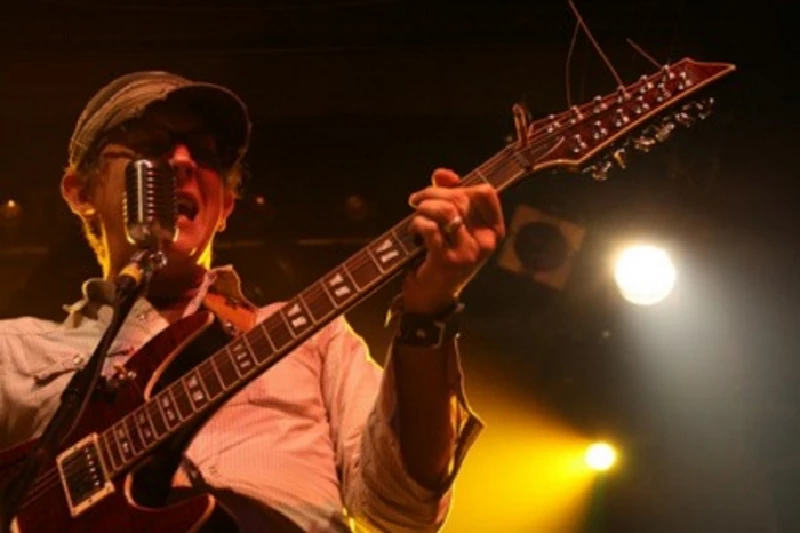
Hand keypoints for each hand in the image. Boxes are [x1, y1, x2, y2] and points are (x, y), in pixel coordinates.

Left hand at [402, 168, 504, 314]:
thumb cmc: (442, 257)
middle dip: (432, 194)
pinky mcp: (447, 260)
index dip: (461, 185)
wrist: (432, 298)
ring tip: (416, 216)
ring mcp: (468, 251)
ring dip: (424, 208)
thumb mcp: (453, 227)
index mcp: (493, 230)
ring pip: (446, 210)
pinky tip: (414, 232)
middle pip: (461, 198)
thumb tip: (442, 173)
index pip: (486, 192)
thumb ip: (450, 196)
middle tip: (416, 201)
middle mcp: (486, 241)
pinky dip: (417, 224)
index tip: (439, 189)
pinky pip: (430, 227)